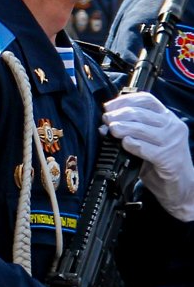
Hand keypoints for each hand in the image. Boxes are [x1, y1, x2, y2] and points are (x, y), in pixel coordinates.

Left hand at [103, 91, 193, 220]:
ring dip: (122, 128)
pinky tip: (124, 144)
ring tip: (111, 130)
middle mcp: (172, 127)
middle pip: (141, 113)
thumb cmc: (160, 161)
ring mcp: (172, 142)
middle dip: (119, 114)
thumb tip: (105, 124)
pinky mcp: (168, 159)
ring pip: (141, 129)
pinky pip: (144, 148)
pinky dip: (131, 144)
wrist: (180, 186)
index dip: (125, 100)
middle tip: (106, 119)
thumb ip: (131, 130)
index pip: (147, 100)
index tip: (109, 106)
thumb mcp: (147, 140)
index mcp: (168, 118)